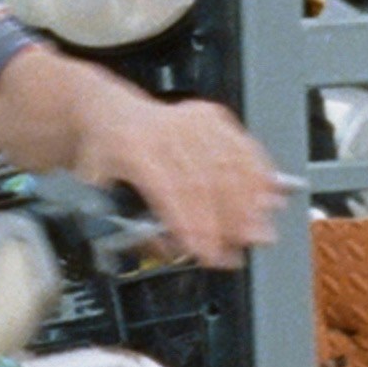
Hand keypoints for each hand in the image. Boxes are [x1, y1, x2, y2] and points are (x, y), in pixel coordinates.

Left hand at [98, 95, 293, 269]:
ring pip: (229, 163)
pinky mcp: (211, 116)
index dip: (192, 225)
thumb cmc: (104, 156)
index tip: (206, 252)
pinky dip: (259, 175)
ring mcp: (191, 120)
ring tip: (259, 232)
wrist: (109, 114)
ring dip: (249, 202)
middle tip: (238, 250)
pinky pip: (242, 147)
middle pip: (204, 179)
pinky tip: (269, 198)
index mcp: (133, 149)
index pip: (170, 190)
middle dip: (226, 221)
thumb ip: (130, 227)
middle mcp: (165, 130)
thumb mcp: (97, 193)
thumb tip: (169, 252)